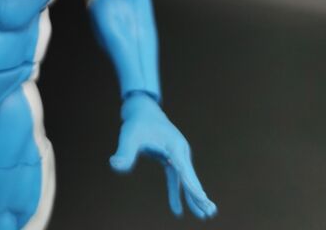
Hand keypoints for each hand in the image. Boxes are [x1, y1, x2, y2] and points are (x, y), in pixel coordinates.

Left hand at [110, 92, 216, 219]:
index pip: (183, 168)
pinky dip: (179, 192)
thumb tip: (115, 164)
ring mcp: (178, 154)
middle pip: (190, 175)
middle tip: (209, 212)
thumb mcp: (129, 135)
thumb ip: (124, 151)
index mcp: (173, 144)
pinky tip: (177, 209)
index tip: (201, 197)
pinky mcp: (173, 158)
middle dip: (198, 194)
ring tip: (204, 215)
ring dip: (194, 196)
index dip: (191, 184)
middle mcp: (179, 150)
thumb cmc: (137, 122)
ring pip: (187, 178)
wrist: (143, 110)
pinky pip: (177, 178)